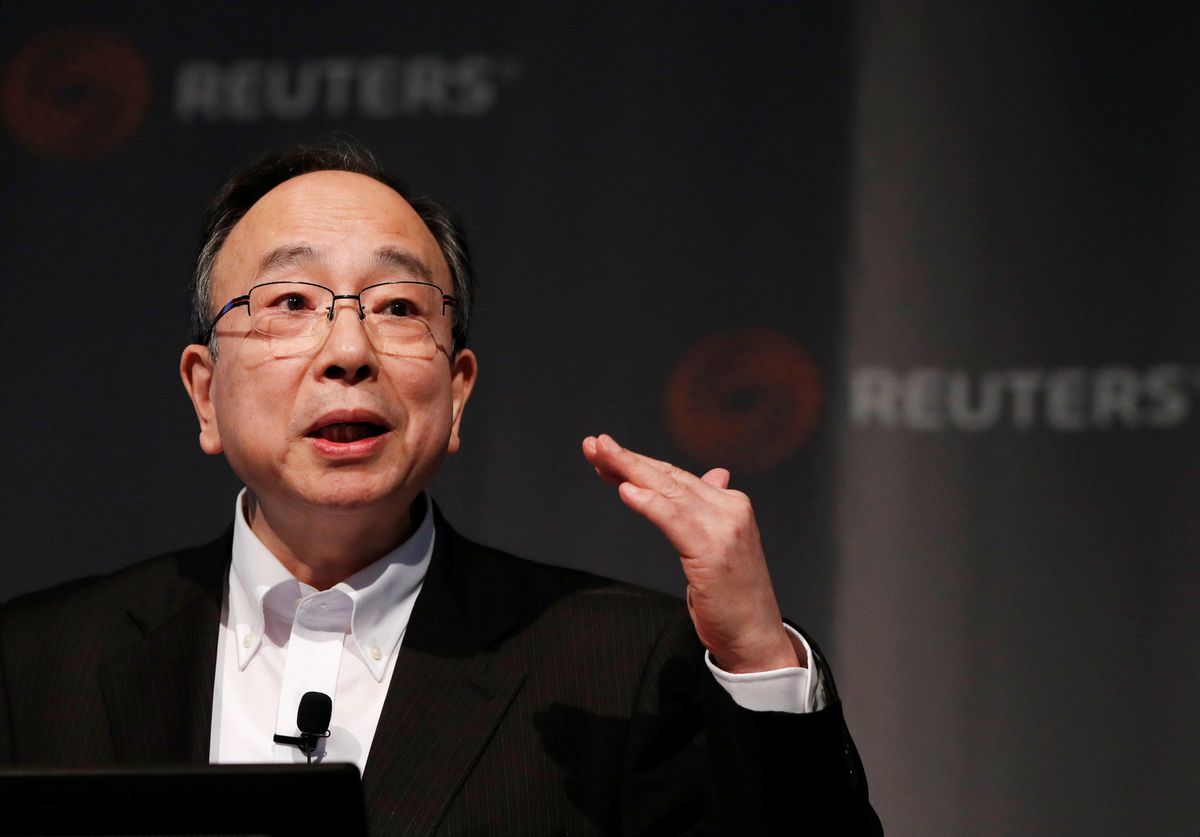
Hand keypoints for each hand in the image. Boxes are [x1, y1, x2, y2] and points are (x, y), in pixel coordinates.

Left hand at [582, 434, 803, 673]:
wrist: (755, 637)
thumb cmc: (733, 597)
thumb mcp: (719, 547)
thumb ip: (710, 510)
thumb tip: (713, 475)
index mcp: (730, 504)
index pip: (676, 476)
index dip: (639, 463)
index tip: (605, 454)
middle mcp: (729, 508)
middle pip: (668, 477)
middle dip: (627, 459)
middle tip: (593, 445)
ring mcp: (724, 527)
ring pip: (668, 490)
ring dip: (630, 470)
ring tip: (601, 455)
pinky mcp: (713, 550)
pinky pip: (673, 519)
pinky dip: (649, 503)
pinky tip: (626, 490)